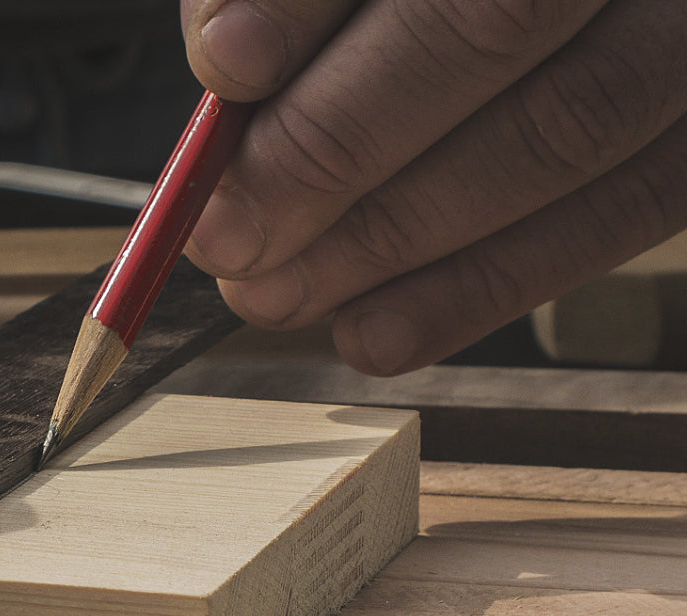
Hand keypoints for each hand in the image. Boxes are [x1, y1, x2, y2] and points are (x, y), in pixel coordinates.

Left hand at [180, 0, 686, 372]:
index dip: (309, 5)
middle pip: (491, 27)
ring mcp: (686, 37)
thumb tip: (227, 70)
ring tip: (271, 292)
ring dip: (391, 239)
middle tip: (227, 230)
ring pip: (562, 136)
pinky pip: (614, 218)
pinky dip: (479, 290)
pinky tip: (369, 333)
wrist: (562, 6)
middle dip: (333, 147)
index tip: (225, 69)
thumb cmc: (420, 1)